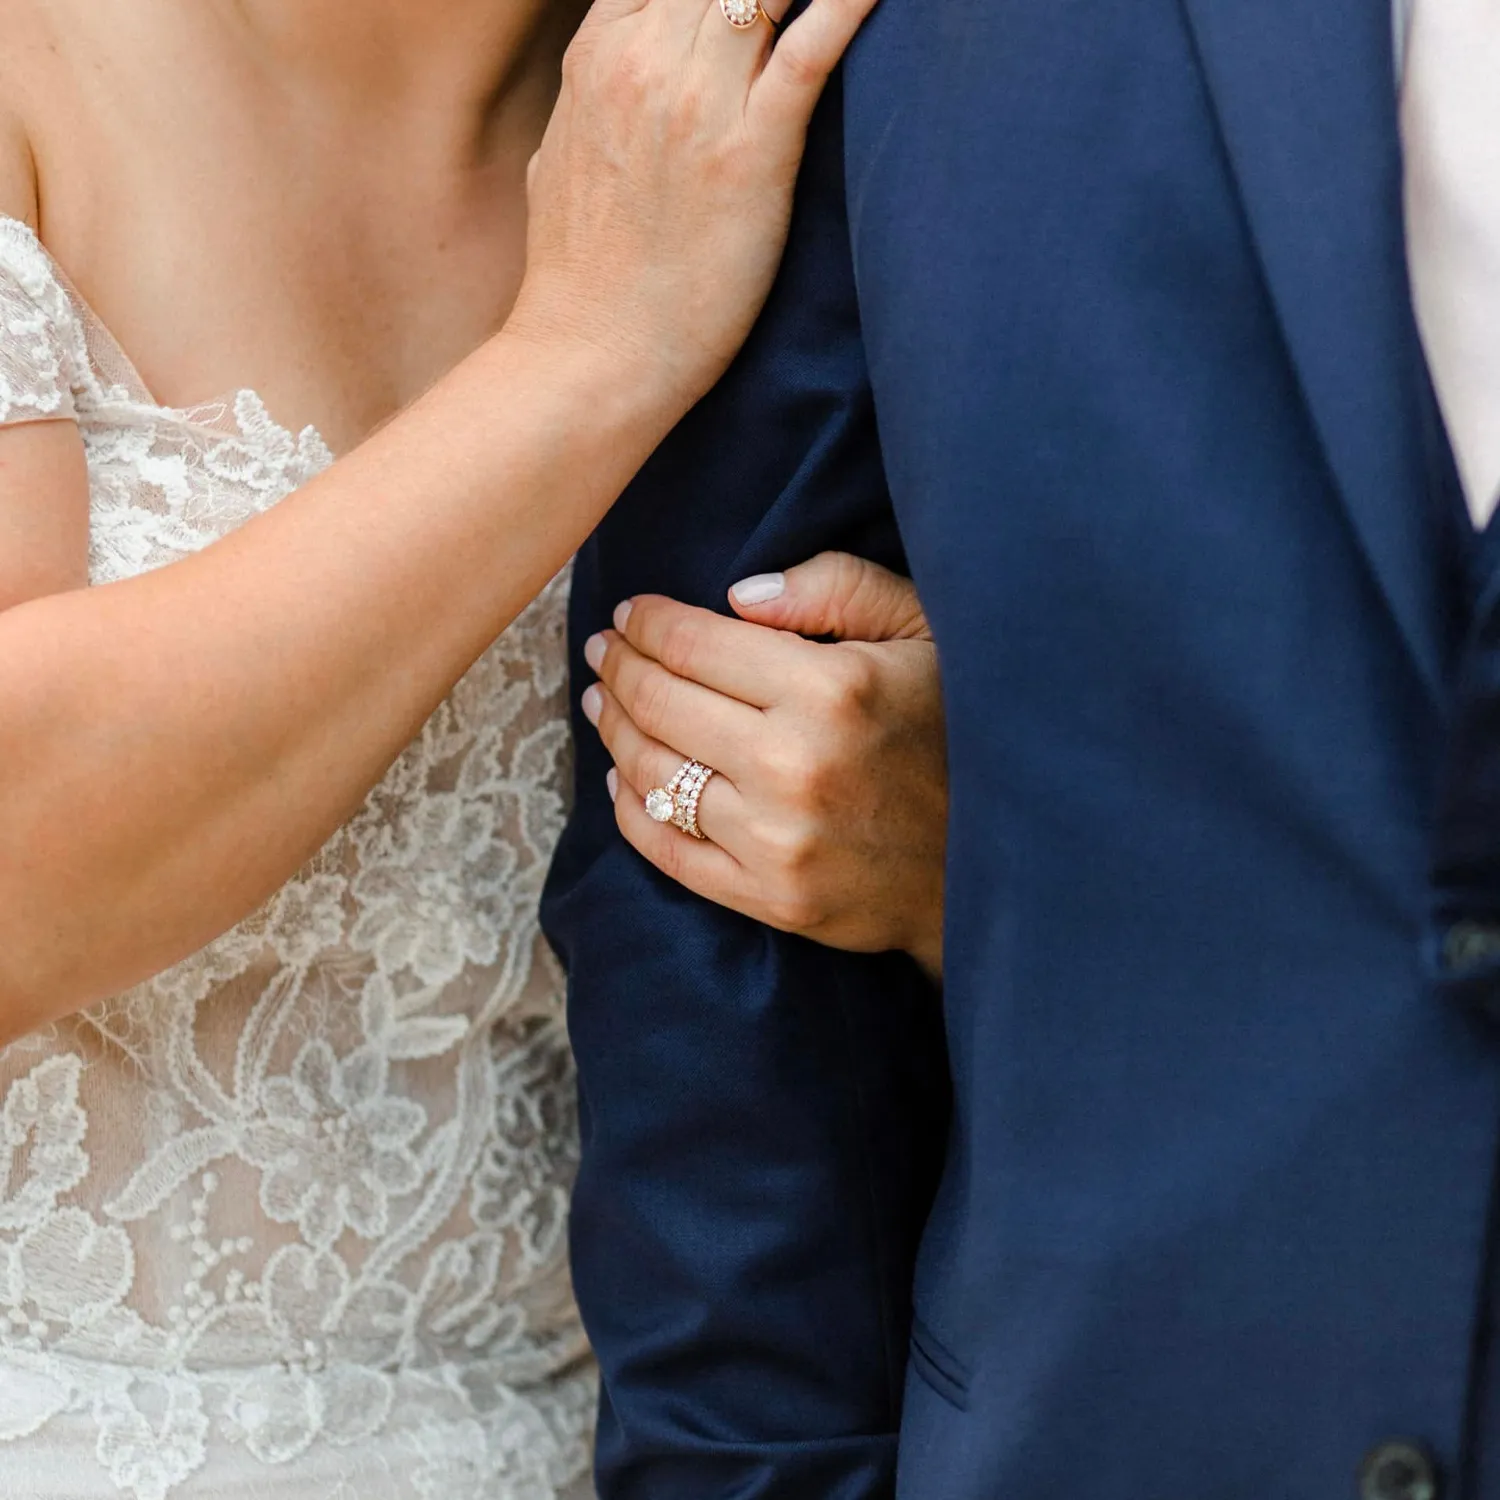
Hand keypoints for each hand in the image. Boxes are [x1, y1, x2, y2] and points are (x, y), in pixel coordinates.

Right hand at [511, 0, 875, 413]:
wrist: (590, 357)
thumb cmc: (578, 280)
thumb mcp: (559, 160)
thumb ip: (595, 104)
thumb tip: (603, 90)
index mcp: (598, 55)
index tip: (748, 4)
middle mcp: (645, 60)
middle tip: (792, 10)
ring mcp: (698, 102)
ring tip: (841, 6)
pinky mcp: (752, 154)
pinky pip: (810, 50)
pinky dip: (848, 9)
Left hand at [580, 553, 947, 976]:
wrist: (992, 865)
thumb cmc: (955, 730)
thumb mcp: (923, 632)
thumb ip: (836, 588)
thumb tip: (736, 594)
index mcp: (829, 690)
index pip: (694, 644)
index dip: (647, 623)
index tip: (631, 614)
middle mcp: (793, 766)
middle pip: (661, 704)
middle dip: (621, 668)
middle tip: (605, 651)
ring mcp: (777, 842)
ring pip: (653, 774)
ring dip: (615, 731)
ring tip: (604, 702)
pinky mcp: (771, 898)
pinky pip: (667, 849)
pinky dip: (630, 808)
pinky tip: (621, 778)